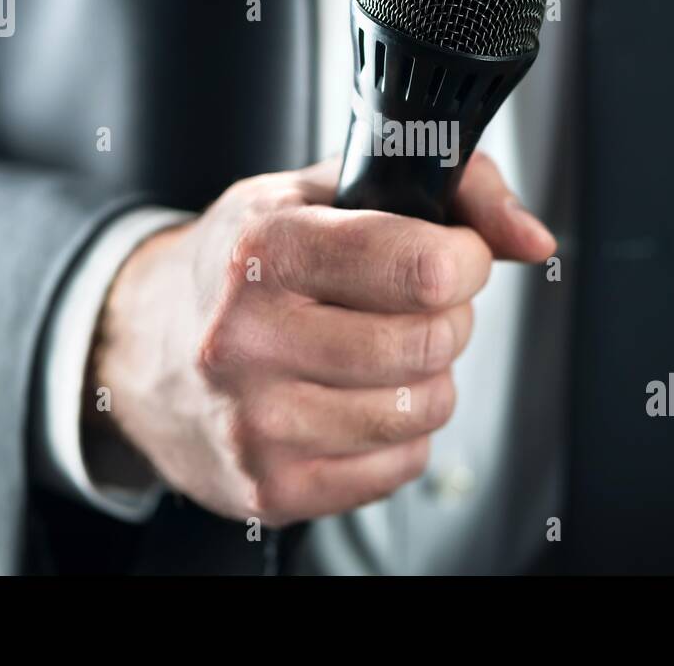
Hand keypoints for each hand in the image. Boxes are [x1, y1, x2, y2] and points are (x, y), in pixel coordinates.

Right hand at [84, 152, 555, 526]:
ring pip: (422, 410)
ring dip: (429, 377)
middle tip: (419, 305)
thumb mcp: (324, 189)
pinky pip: (398, 465)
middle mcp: (248, 337)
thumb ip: (448, 188)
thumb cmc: (245, 261)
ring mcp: (255, 421)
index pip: (420, 266)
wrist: (140, 342)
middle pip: (429, 343)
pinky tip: (356, 397)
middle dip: (450, 318)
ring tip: (385, 351)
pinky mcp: (269, 486)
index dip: (466, 260)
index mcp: (264, 248)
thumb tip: (534, 241)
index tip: (456, 256)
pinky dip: (399, 431)